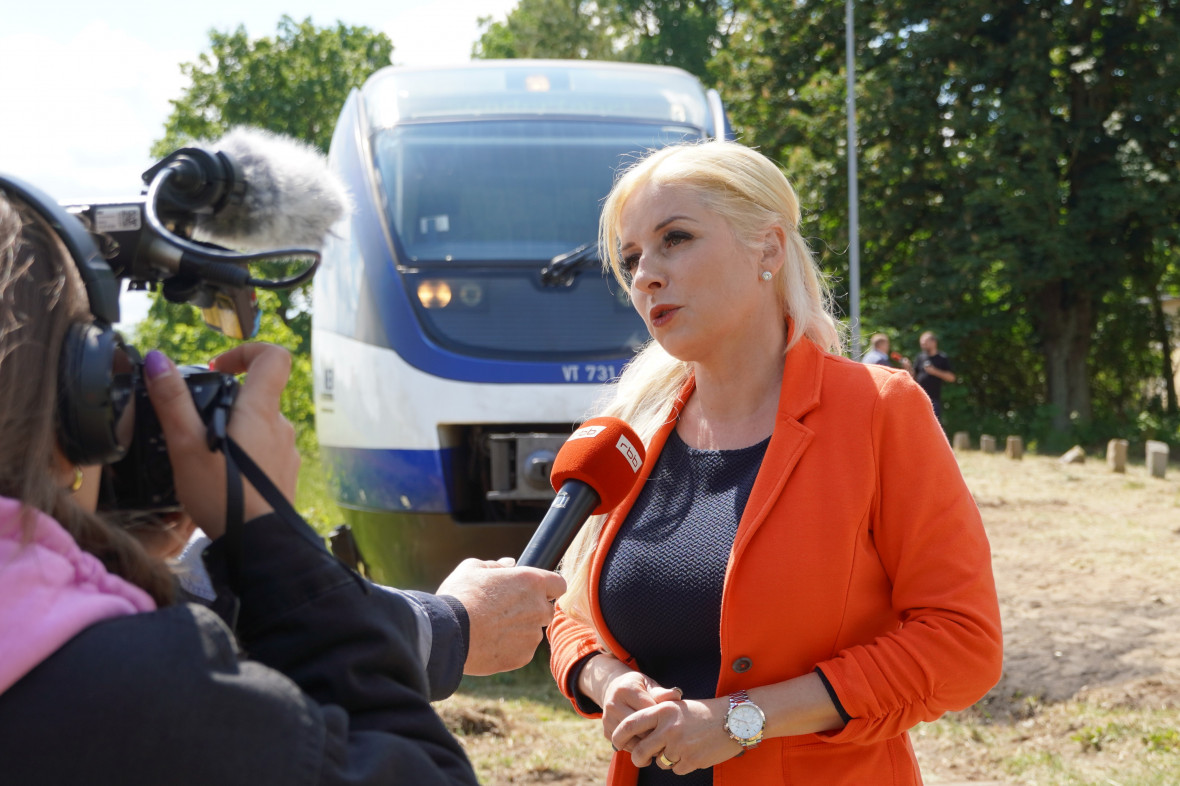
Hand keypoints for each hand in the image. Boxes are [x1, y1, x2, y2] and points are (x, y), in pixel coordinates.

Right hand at [143, 344, 298, 539]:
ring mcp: (287, 451)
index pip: (273, 357)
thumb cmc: (222, 495)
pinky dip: (245, 454)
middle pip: (260, 394)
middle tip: (195, 423)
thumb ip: (172, 401)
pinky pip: (265, 451)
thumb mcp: (185, 445)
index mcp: (262, 410)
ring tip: (205, 455)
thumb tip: (157, 360)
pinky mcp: (286, 473)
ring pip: (260, 425)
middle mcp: (281, 426)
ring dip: (234, 430)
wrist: (259, 544)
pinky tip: (222, 476)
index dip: (246, 351)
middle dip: (227, 401)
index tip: (218, 368)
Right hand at [436, 557, 565, 674]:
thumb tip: (510, 564)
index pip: (559, 584)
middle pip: (546, 609)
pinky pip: (522, 650)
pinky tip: (490, 643)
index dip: (547, 587)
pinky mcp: (524, 657)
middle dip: (532, 609)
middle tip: (505, 611)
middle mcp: (539, 608)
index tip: (534, 591)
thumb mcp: (472, 569)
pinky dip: (511, 648)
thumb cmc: (460, 596)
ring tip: (491, 629)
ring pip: (533, 631)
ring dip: (520, 629)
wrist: (449, 633)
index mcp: (532, 582)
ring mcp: (533, 635)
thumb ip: (496, 565)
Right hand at [596, 667, 681, 741]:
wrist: (613, 688)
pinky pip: (624, 746)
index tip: (670, 722)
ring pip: (631, 739)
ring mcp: (607, 719)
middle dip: (654, 734)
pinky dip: (636, 748)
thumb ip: (661, 692)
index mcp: (626, 689)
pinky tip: (646, 744)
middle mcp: (613, 704)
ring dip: (646, 744)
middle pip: (638, 727)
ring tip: (658, 743)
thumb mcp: (649, 684)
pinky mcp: (605, 731)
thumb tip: (677, 695)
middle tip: (667, 737)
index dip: (661, 718)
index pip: (647, 710)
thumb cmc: (638, 687)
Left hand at [612, 696, 739, 774]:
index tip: (616, 742)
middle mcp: (669, 728)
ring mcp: (680, 745)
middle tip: (640, 758)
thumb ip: (658, 718)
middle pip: (641, 751)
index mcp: (663, 711)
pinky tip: (693, 753)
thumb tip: (636, 734)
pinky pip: (676, 769)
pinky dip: (681, 764)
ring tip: (680, 748)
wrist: (734, 719)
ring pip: (660, 762)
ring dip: (665, 759)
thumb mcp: (678, 707)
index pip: (631, 724)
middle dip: (638, 758)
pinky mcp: (691, 760)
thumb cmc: (703, 713)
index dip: (619, 735)